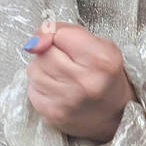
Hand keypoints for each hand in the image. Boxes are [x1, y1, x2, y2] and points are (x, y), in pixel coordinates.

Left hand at [23, 22, 135, 142]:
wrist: (115, 113)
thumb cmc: (104, 75)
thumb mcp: (99, 44)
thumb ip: (67, 31)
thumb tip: (36, 39)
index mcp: (102, 60)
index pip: (60, 34)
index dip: (60, 35)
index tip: (66, 42)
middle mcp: (85, 82)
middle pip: (45, 52)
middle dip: (50, 51)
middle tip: (65, 60)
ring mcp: (68, 101)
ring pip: (34, 69)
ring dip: (42, 68)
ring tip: (60, 74)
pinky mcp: (53, 114)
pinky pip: (31, 89)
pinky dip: (39, 86)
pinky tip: (55, 88)